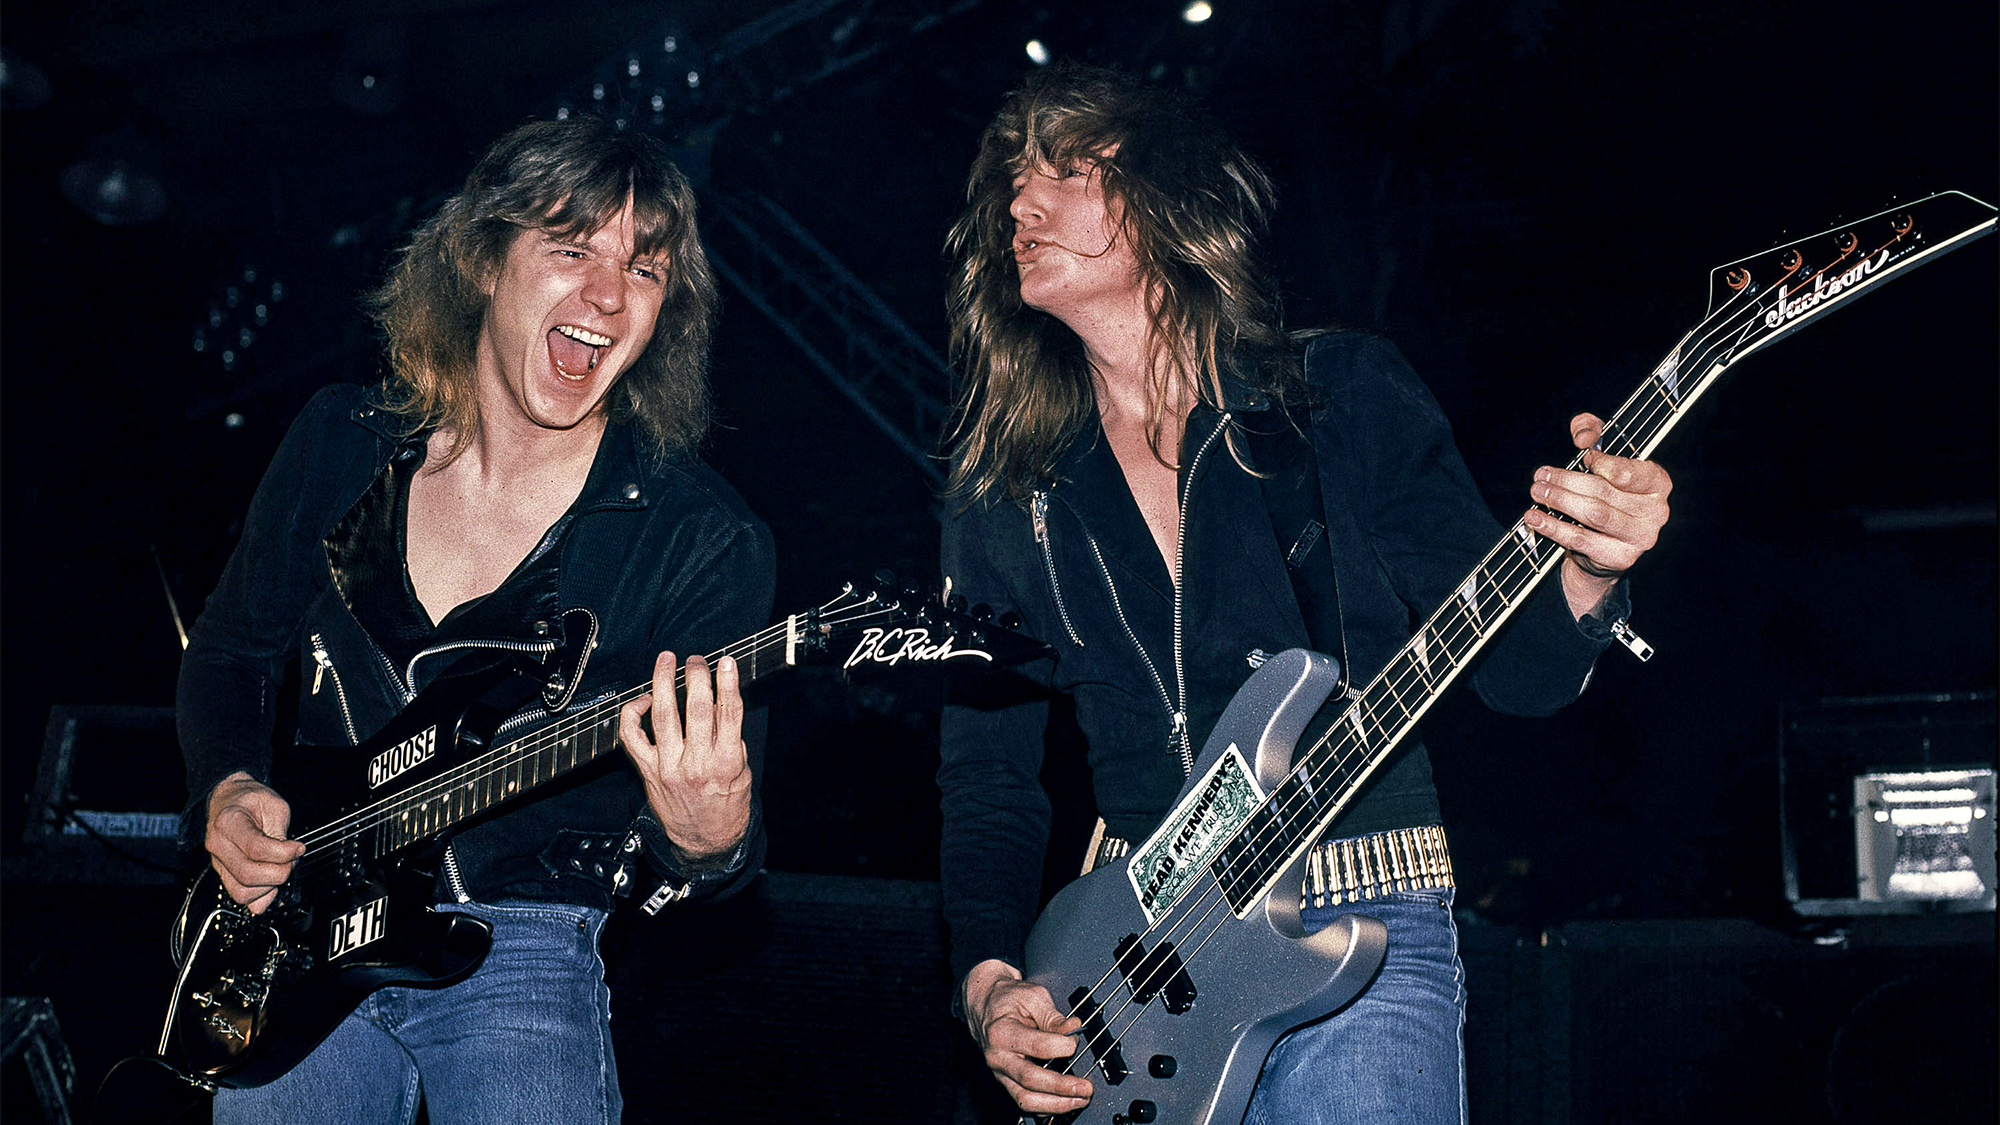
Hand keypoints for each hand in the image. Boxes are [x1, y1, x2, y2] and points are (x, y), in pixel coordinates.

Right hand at [204, 770, 304, 914]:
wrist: (230, 800)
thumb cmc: (251, 800)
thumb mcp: (274, 806)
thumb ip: (281, 833)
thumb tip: (291, 858)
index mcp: (229, 822)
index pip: (257, 848)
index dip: (284, 853)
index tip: (299, 848)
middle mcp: (218, 845)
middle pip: (248, 874)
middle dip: (280, 873)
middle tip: (292, 861)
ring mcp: (218, 862)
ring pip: (242, 892)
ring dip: (270, 887)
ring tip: (281, 868)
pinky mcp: (223, 875)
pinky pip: (240, 896)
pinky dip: (260, 896)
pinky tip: (272, 882)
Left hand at [619, 652, 752, 860]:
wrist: (704, 842)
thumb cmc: (726, 805)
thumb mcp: (741, 772)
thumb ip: (731, 738)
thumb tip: (718, 702)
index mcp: (725, 763)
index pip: (728, 714)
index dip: (727, 683)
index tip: (726, 661)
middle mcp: (696, 764)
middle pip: (695, 709)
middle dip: (695, 676)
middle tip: (695, 660)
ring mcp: (668, 767)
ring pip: (662, 716)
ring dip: (663, 683)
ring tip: (666, 661)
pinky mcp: (648, 771)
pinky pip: (632, 737)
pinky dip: (633, 713)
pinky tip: (643, 699)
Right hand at [962, 959, 1092, 1114]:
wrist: (984, 1004)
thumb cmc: (1007, 999)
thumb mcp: (1033, 996)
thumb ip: (1054, 1016)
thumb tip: (1074, 1030)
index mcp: (1003, 1032)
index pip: (1037, 1046)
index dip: (1062, 1046)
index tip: (1076, 1041)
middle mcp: (998, 1056)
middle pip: (1030, 1080)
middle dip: (1062, 1087)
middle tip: (1084, 1087)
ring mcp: (1000, 1072)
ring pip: (1026, 1099)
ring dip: (1056, 1104)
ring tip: (1079, 1100)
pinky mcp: (1005, 1080)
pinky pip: (1024, 1101)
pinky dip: (1045, 1107)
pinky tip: (1063, 1103)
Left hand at [1523, 412, 1672, 618]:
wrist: (1605, 545)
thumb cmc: (1605, 493)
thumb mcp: (1601, 455)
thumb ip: (1592, 430)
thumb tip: (1583, 436)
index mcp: (1658, 483)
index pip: (1626, 471)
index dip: (1600, 462)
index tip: (1580, 456)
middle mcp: (1656, 511)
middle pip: (1604, 491)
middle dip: (1566, 481)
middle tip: (1540, 476)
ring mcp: (1641, 538)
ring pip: (1593, 514)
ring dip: (1559, 500)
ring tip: (1537, 492)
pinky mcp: (1621, 558)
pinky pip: (1581, 540)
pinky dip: (1554, 527)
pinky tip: (1534, 518)